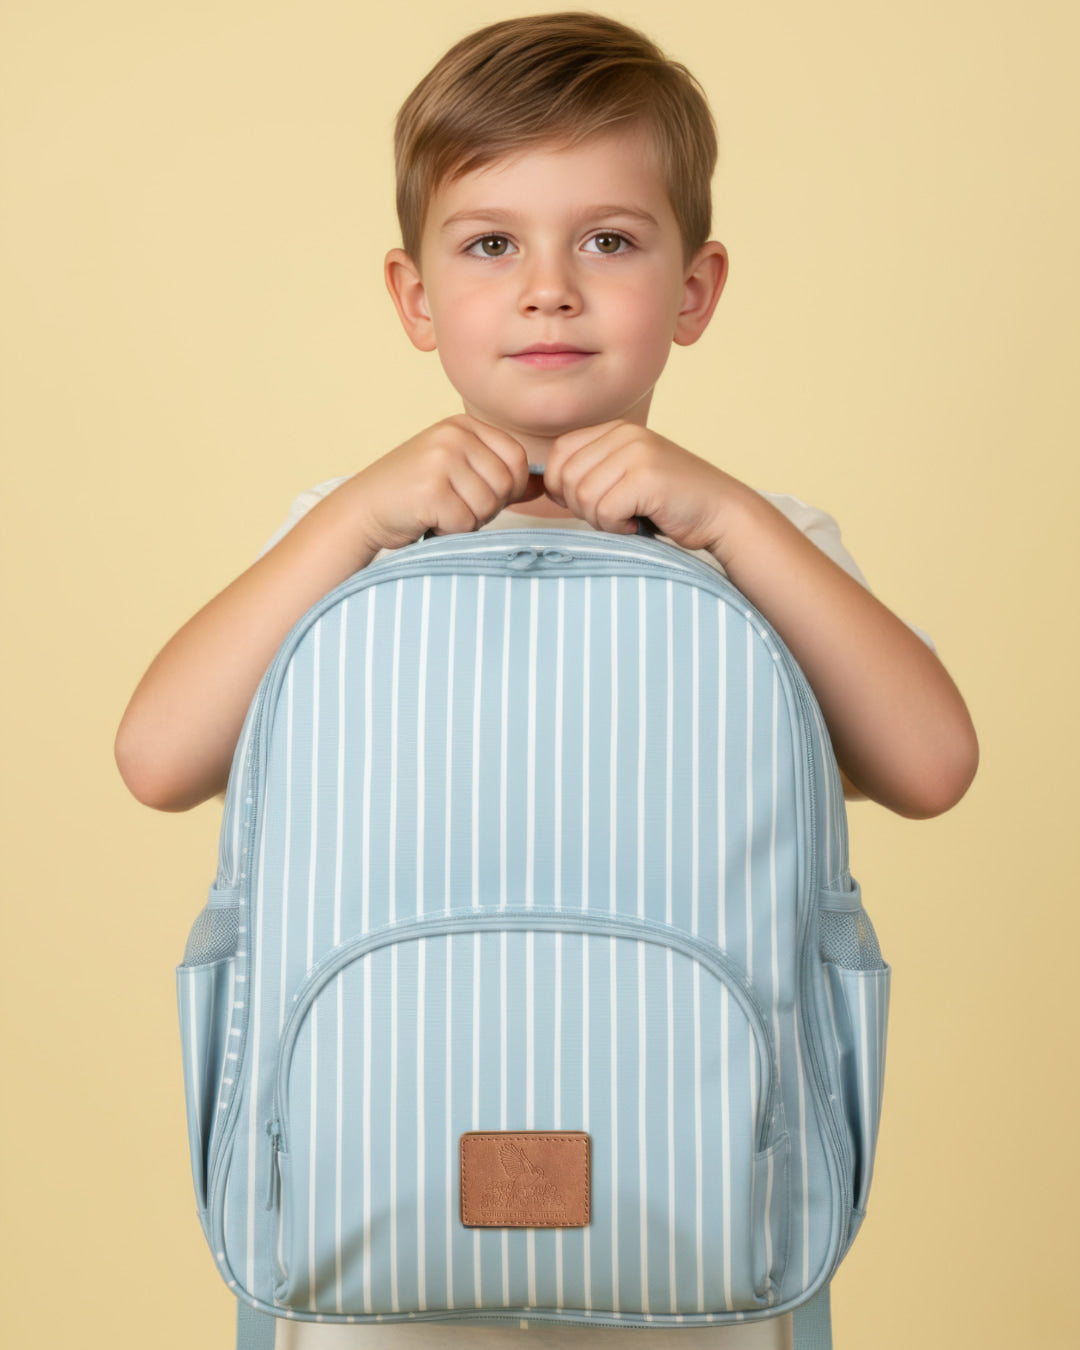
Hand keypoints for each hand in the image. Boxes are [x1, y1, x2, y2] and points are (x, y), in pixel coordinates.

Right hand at [349, 415, 532, 551]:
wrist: (363, 509)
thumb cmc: (412, 495)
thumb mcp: (459, 472)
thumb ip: (499, 475)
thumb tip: (543, 484)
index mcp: (464, 425)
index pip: (517, 459)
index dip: (507, 488)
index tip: (476, 494)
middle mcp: (453, 435)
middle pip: (506, 484)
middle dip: (486, 507)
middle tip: (452, 505)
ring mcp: (440, 459)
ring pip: (488, 505)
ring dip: (467, 520)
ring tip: (438, 511)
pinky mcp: (430, 488)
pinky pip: (466, 522)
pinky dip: (450, 532)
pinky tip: (427, 520)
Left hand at [543, 421, 738, 554]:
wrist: (722, 512)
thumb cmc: (670, 504)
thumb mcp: (625, 478)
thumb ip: (591, 474)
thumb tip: (547, 488)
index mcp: (616, 430)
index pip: (560, 454)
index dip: (563, 487)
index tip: (591, 505)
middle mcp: (625, 434)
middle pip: (567, 477)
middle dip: (582, 508)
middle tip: (615, 515)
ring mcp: (637, 452)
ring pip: (582, 495)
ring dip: (601, 520)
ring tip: (629, 518)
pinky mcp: (647, 477)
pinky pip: (604, 511)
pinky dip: (617, 527)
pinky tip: (638, 523)